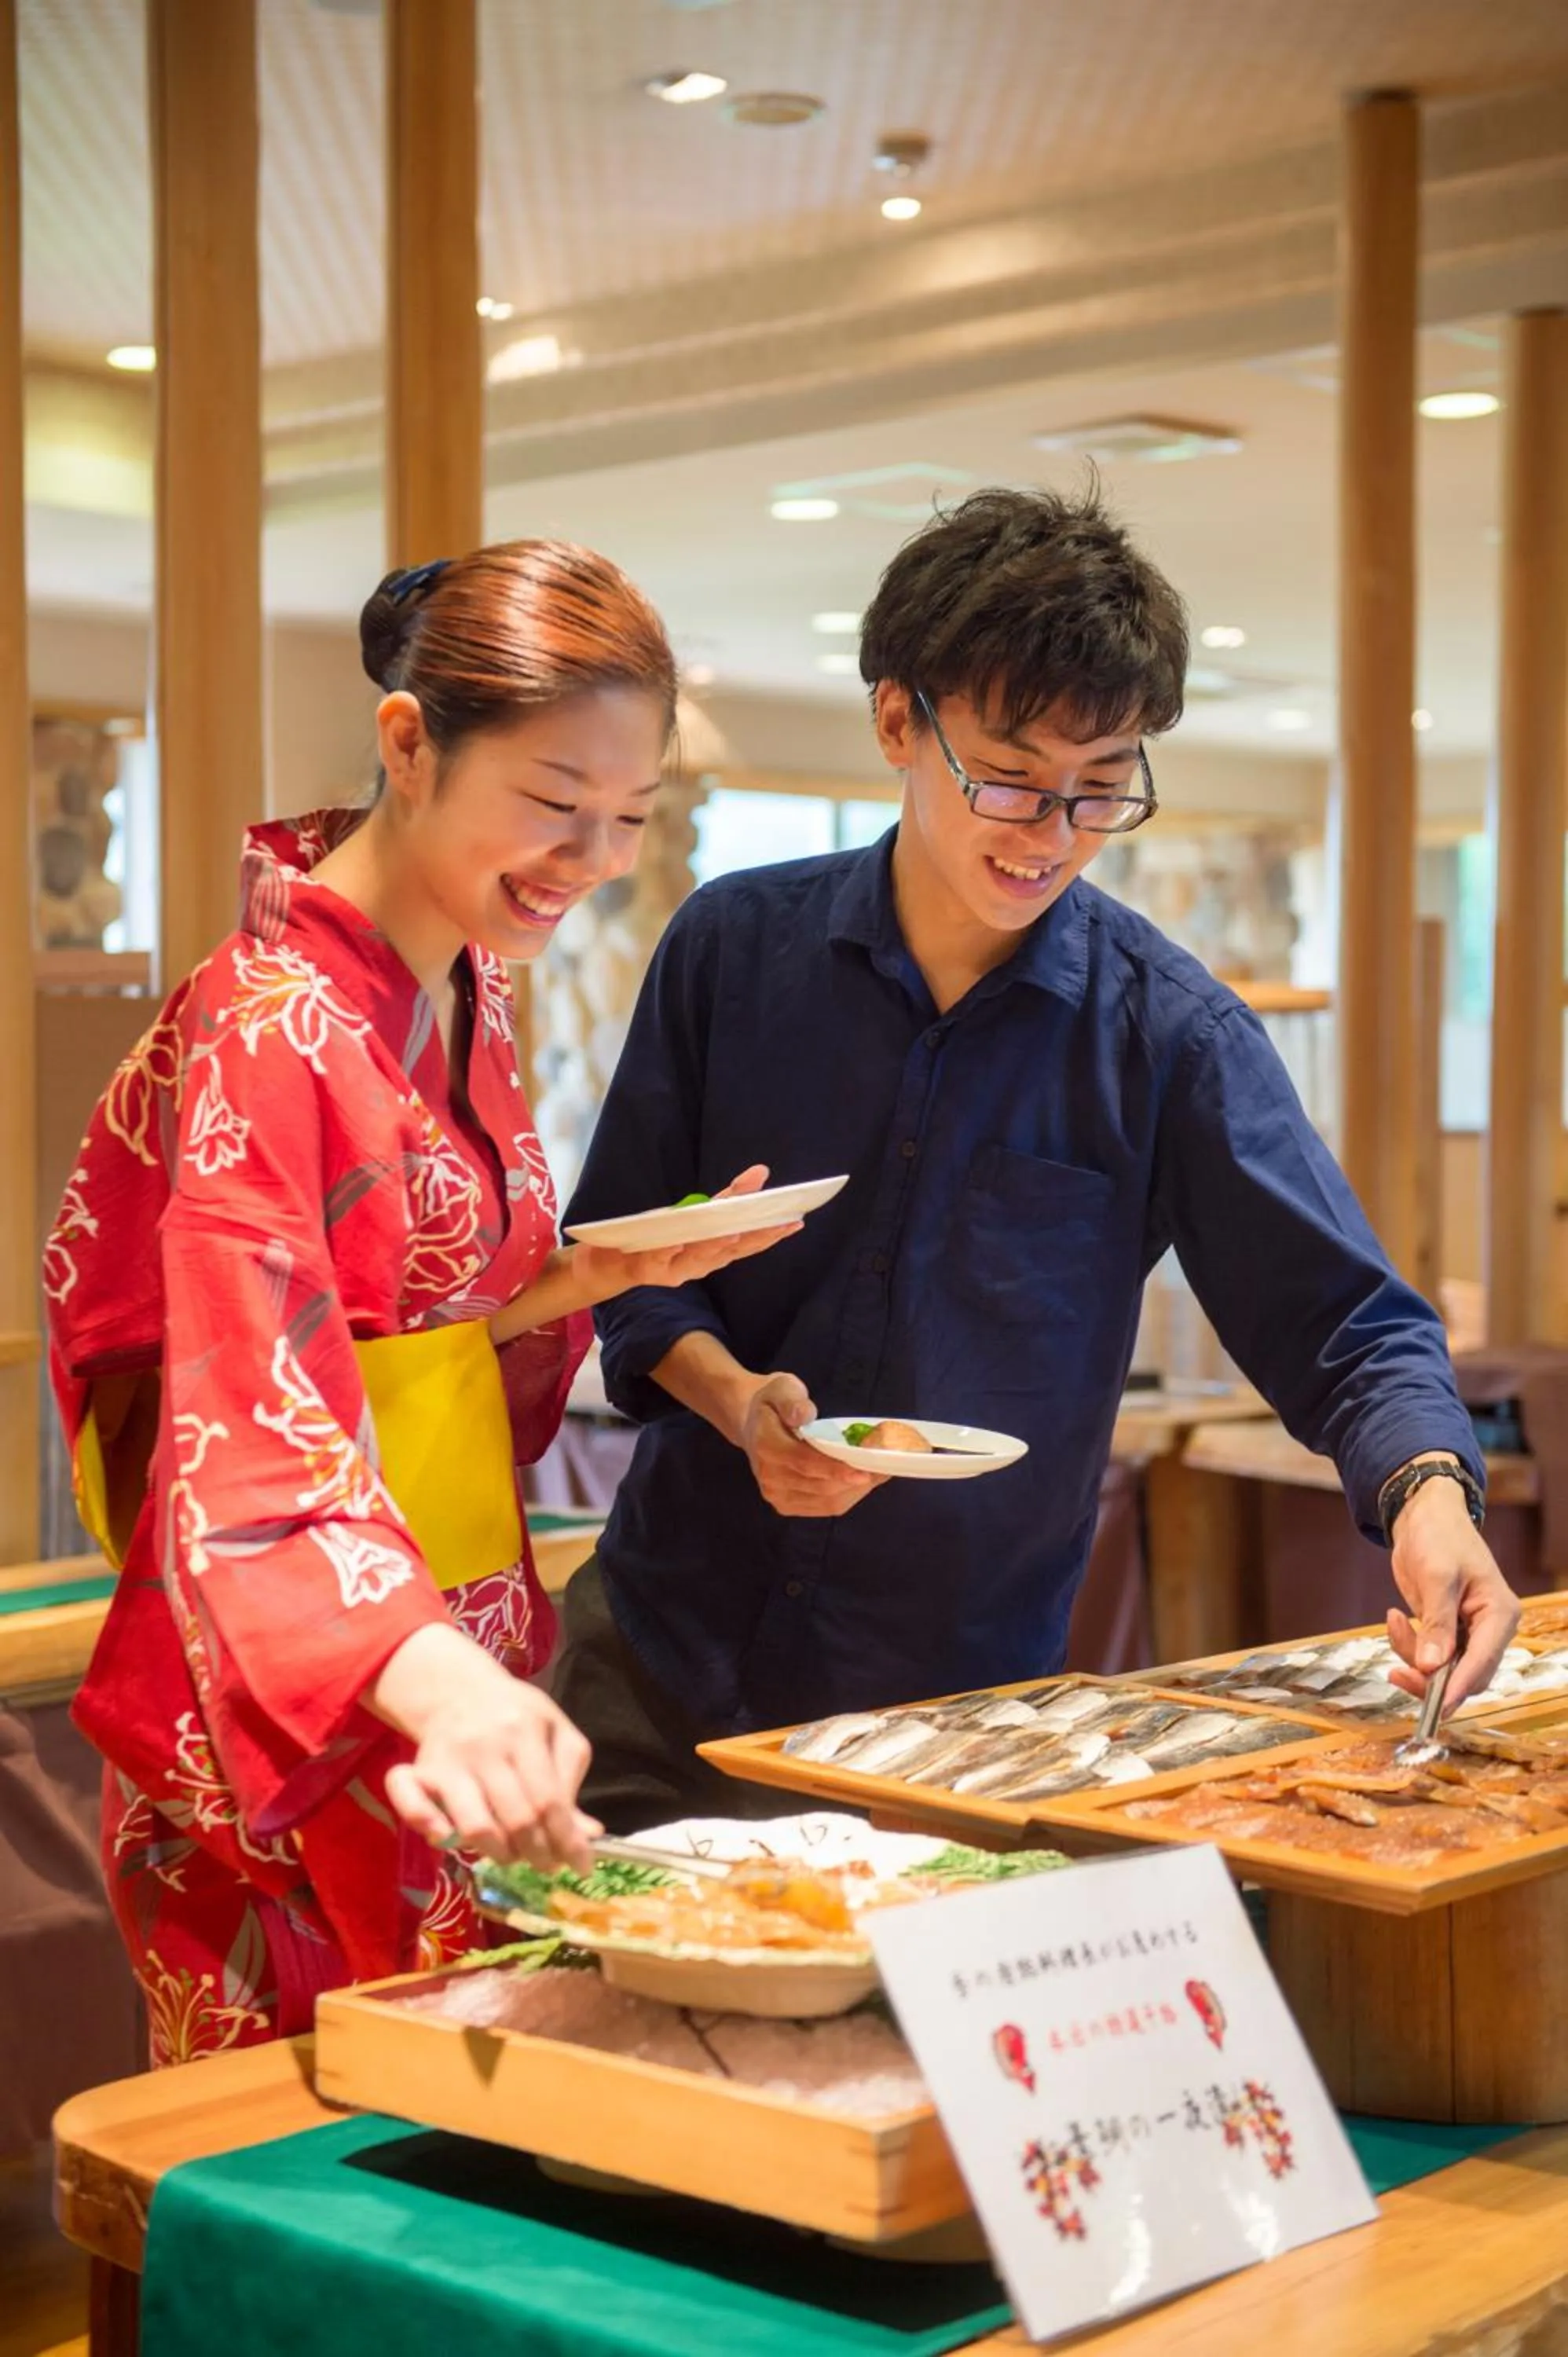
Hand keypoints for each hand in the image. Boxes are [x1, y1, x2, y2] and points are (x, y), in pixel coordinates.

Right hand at [371, 1624, 600, 1870]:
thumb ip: (570, 1781)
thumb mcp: (556, 1733)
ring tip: (513, 1853)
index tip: (580, 1867)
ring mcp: (449, 1758)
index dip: (567, 1841)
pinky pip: (410, 1802)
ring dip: (499, 1853)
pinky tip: (447, 1839)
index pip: (548, 1800)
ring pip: (474, 1825)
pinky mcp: (418, 1769)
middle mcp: (485, 1745)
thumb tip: (588, 1834)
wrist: (460, 1688)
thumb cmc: (518, 1716)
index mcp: (525, 1730)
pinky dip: (428, 1827)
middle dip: (538, 1854)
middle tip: (547, 1864)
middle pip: (516, 1819)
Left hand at [573, 1164, 802, 1302]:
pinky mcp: (648, 1268)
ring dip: (719, 1242)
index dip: (773, 1233)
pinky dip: (673, 1246)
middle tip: (776, 1222)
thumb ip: (728, 1198)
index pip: (750, 1244)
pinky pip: (661, 1256)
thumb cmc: (661, 1235)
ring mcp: (674, 1270)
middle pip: (731, 1251)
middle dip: (755, 1236)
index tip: (796, 1219)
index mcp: (714, 1254)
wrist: (613, 1260)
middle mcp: (700, 1266)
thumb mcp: (695, 1214)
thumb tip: (760, 1172)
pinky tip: (682, 1236)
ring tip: (736, 1227)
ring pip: (701, 1256)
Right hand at [739, 1371, 886, 1518]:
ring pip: (826, 1501)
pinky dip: (847, 1496)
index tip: (866, 1470)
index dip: (837, 1469)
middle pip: (821, 1486)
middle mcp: (769, 1477)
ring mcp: (776, 1495)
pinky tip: (861, 1482)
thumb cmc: (774, 1402)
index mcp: (767, 1446)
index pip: (805, 1463)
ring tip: (879, 1473)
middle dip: (856, 1479)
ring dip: (857, 1490)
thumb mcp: (782, 1387)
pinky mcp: (785, 1505)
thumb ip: (793, 1401)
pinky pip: (824, 1507)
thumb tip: (805, 1415)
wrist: (751, 1422)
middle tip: (885, 1466)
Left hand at [1384, 1471, 1520, 1713]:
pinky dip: (1408, 1645)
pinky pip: (1428, 1656)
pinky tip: (1396, 1616)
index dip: (1459, 1686)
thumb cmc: (1439, 1537)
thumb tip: (1431, 1666)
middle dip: (1430, 1680)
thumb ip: (1437, 1623)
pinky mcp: (1446, 1632)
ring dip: (1413, 1658)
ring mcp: (1467, 1633)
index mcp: (1499, 1615)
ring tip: (1395, 1621)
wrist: (1423, 1516)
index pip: (1483, 1662)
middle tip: (1396, 1672)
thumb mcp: (1437, 1576)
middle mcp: (1489, 1630)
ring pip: (1443, 1671)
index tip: (1438, 1706)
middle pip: (1465, 1677)